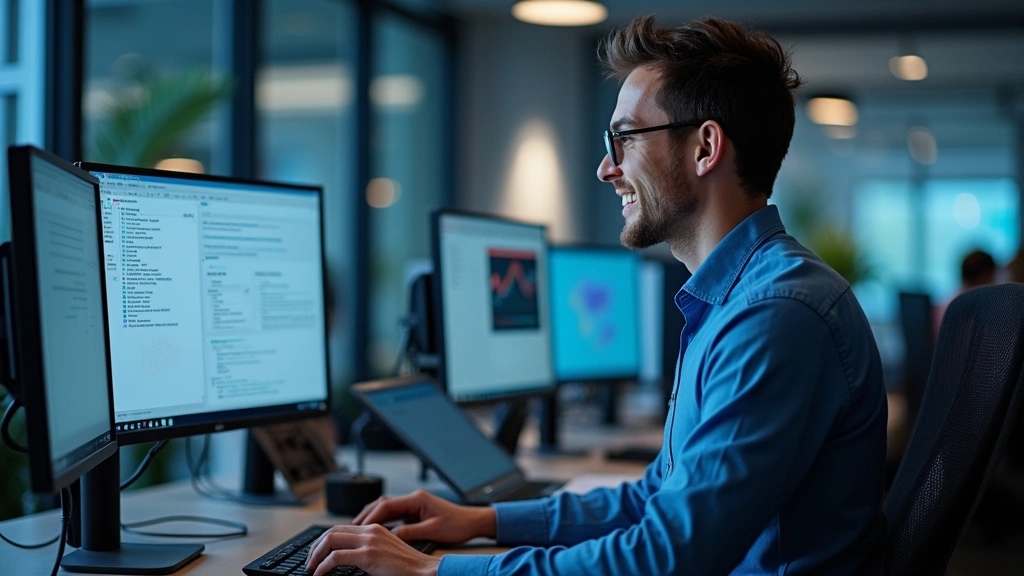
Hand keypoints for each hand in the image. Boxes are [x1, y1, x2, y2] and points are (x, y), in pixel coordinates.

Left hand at [304, 524, 438, 575]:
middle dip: (315, 547)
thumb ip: (369, 550)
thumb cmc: (409, 567)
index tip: (317, 554)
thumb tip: (348, 559)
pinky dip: (323, 566)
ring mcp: (369, 541)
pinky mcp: (369, 555)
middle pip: (331, 531)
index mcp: (375, 529)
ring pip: (330, 540)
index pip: (341, 529)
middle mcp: (371, 531)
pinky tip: (320, 574)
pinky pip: (336, 557)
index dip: (324, 541)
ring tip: (311, 568)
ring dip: (316, 555)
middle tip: (310, 562)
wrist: (425, 571)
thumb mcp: (386, 553)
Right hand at [353, 489, 495, 544]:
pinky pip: (394, 515)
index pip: (386, 505)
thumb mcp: (433, 530)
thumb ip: (410, 532)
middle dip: (366, 516)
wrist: (473, 521)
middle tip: (352, 528)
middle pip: (382, 504)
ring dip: (373, 518)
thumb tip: (390, 536)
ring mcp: (414, 505)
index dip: (370, 517)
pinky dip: (383, 522)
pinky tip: (376, 532)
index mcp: (416, 499)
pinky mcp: (416, 512)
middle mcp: (413, 499)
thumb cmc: (458, 524)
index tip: (359, 528)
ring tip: (359, 530)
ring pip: (386, 509)